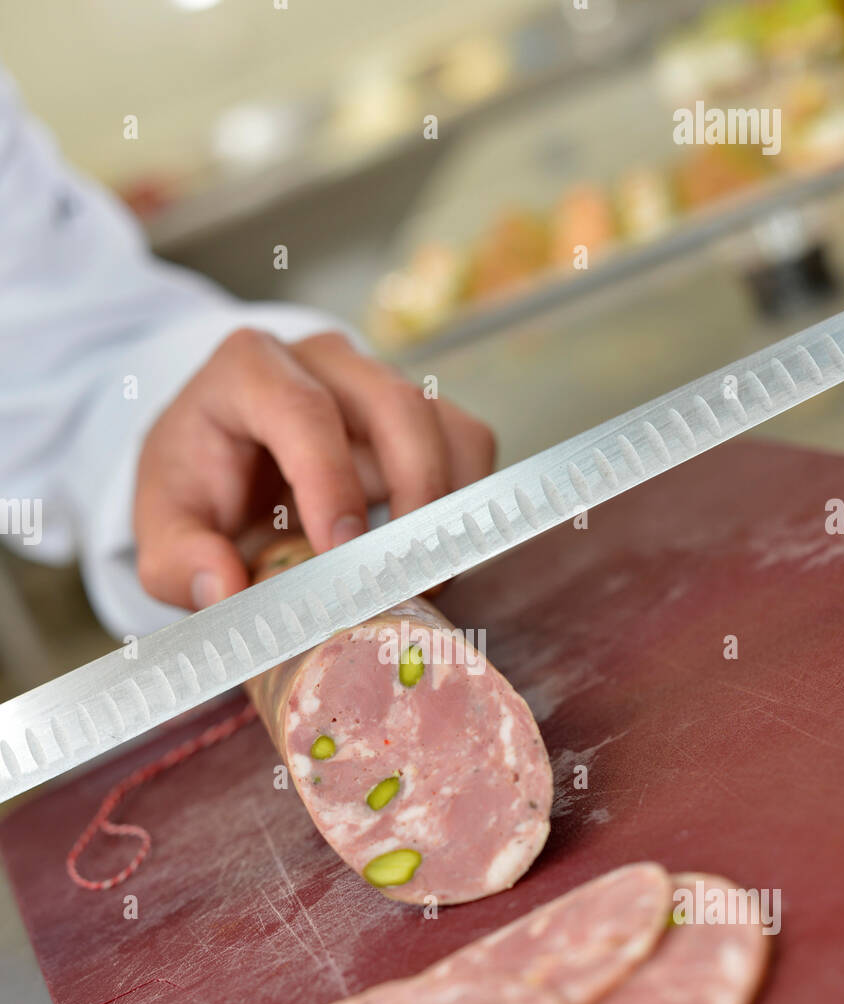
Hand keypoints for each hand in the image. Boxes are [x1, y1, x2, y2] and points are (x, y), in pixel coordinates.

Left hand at [133, 328, 495, 609]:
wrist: (221, 460)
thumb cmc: (196, 484)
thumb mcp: (161, 527)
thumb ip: (180, 559)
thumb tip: (226, 589)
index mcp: (248, 370)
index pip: (303, 411)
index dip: (330, 480)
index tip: (341, 549)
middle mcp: (324, 360)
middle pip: (396, 404)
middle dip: (413, 493)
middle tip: (401, 574)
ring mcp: (379, 381)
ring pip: (444, 425)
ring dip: (447, 504)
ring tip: (421, 574)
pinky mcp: (418, 414)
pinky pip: (467, 445)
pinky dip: (463, 501)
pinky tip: (427, 552)